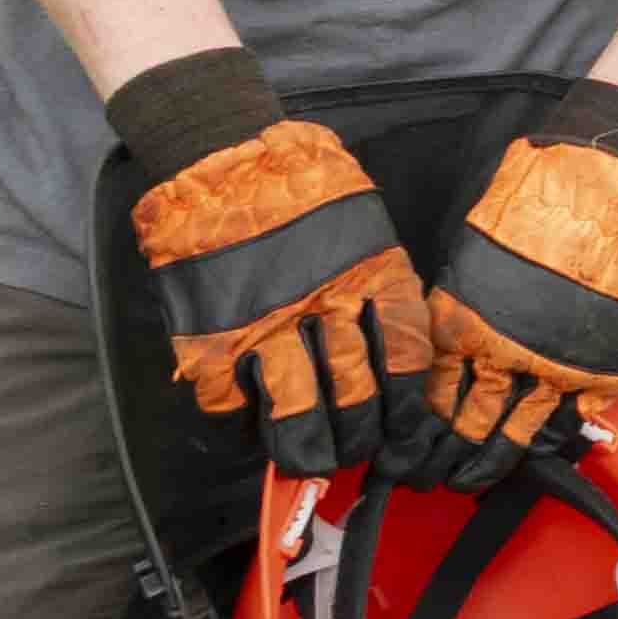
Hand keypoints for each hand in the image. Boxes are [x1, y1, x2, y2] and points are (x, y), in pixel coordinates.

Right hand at [107, 48, 432, 477]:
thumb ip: (377, 285)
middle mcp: (321, 306)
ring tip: (313, 462)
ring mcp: (262, 326)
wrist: (222, 156)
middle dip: (361, 437)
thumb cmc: (304, 187)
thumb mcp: (365, 228)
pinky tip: (256, 430)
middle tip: (359, 453)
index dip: (407, 405)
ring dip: (307, 448)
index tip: (406, 430)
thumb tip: (395, 352)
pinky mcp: (210, 336)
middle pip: (356, 397)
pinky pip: (231, 403)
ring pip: (295, 413)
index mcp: (371, 275)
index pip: (405, 357)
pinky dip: (245, 425)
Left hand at [401, 81, 617, 489]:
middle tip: (425, 477)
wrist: (608, 177)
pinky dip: (552, 438)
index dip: (408, 430)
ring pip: (515, 435)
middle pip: (463, 427)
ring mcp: (557, 363)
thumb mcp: (472, 249)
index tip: (398, 449)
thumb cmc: (535, 195)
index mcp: (461, 320)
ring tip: (470, 478)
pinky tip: (536, 448)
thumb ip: (458, 305)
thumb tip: (443, 346)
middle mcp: (503, 351)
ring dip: (489, 463)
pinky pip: (573, 420)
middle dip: (438, 460)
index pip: (423, 396)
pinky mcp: (604, 364)